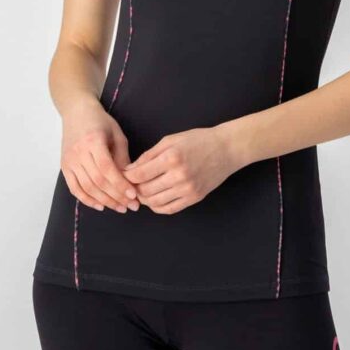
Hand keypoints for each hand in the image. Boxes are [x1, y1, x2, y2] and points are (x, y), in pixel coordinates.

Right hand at [61, 102, 139, 212]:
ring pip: (86, 187)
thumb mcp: (117, 134)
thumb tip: (130, 181)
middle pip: (97, 181)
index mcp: (93, 141)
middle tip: (131, 206)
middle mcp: (78, 152)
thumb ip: (122, 157)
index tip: (133, 195)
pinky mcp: (64, 167)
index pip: (106, 168)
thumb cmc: (100, 121)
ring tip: (120, 208)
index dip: (120, 184)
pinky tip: (101, 205)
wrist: (76, 112)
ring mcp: (69, 161)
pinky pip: (75, 188)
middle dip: (116, 196)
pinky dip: (87, 200)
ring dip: (104, 201)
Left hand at [121, 126, 237, 214]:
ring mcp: (187, 189)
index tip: (123, 174)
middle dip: (133, 188)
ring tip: (141, 191)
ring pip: (154, 202)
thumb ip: (149, 155)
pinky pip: (169, 209)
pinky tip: (154, 199)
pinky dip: (157, 207)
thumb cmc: (198, 140)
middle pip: (144, 190)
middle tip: (129, 184)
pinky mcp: (194, 198)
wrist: (226, 149)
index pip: (139, 174)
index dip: (126, 176)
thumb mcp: (170, 140)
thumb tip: (130, 170)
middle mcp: (179, 175)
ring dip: (143, 199)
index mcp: (171, 158)